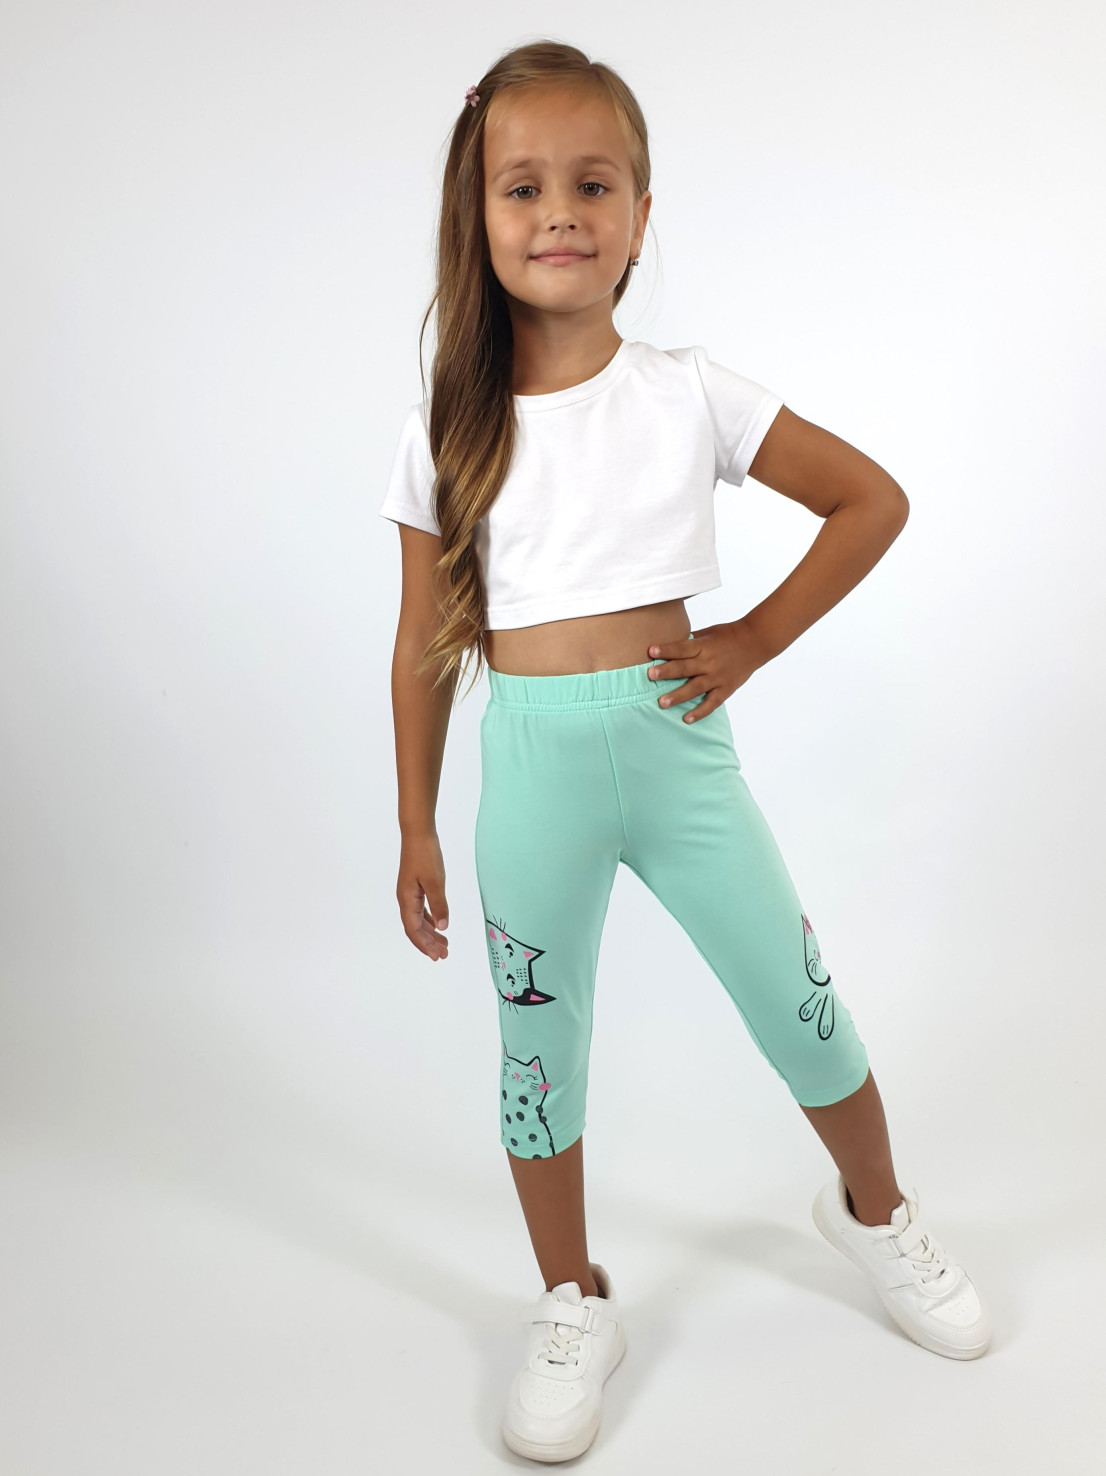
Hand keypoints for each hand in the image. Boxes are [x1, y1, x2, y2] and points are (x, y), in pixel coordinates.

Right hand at [397, 832, 449, 959]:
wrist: (417, 833)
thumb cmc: (425, 855)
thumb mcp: (435, 881)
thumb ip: (439, 905)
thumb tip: (443, 927)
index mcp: (407, 900)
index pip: (414, 930)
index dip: (424, 945)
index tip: (437, 956)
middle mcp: (405, 899)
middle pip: (415, 928)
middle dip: (428, 943)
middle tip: (444, 954)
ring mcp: (409, 893)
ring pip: (418, 920)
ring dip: (430, 933)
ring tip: (444, 944)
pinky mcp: (415, 886)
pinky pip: (421, 910)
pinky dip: (429, 920)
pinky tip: (438, 925)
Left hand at [646, 619, 767, 721]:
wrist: (755, 642)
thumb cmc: (727, 635)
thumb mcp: (708, 632)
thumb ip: (689, 641)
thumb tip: (666, 646)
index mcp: (704, 646)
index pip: (682, 648)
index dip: (666, 649)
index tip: (650, 651)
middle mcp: (710, 662)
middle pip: (686, 668)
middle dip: (667, 672)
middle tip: (650, 676)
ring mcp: (718, 677)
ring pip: (695, 688)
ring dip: (678, 696)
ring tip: (662, 703)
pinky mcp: (726, 689)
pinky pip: (712, 703)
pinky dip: (700, 712)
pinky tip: (686, 719)